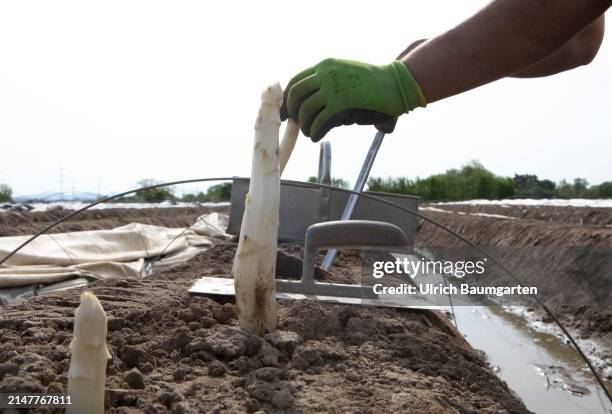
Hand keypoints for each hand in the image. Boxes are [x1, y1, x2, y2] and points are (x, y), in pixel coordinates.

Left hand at [280, 58, 425, 141]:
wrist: (397, 83)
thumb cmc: (374, 85)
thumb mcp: (346, 78)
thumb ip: (328, 88)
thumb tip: (310, 107)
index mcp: (325, 65)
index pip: (296, 81)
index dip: (287, 99)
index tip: (285, 113)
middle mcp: (326, 72)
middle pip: (295, 94)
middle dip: (292, 112)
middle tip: (298, 125)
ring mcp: (333, 86)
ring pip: (305, 109)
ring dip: (304, 125)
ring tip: (310, 133)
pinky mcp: (342, 101)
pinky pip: (319, 120)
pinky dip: (315, 131)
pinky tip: (316, 137)